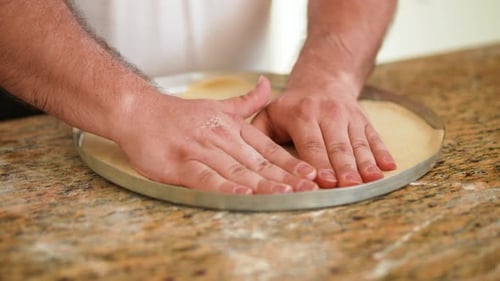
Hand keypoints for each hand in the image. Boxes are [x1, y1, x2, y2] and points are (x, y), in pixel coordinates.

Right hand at [113, 77, 317, 194]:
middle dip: (284, 177)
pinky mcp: (180, 164)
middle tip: (309, 188)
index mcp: (232, 129)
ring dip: (261, 183)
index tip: (310, 173)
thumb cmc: (180, 114)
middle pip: (257, 162)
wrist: (139, 110)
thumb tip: (267, 83)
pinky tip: (241, 196)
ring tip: (284, 194)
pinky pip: (205, 177)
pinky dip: (223, 187)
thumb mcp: (218, 105)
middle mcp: (221, 139)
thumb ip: (246, 100)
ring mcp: (201, 152)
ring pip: (236, 171)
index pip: (267, 148)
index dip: (289, 162)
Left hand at [252, 82, 395, 187]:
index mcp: (302, 114)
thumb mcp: (270, 113)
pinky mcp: (363, 121)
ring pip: (358, 143)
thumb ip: (257, 132)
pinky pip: (374, 137)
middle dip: (344, 167)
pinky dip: (382, 152)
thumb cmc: (292, 106)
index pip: (311, 143)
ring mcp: (349, 117)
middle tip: (349, 186)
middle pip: (337, 146)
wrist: (323, 80)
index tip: (324, 180)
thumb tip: (245, 153)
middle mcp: (328, 114)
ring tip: (373, 180)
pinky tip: (389, 166)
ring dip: (366, 163)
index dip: (319, 162)